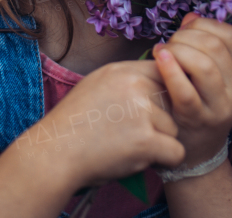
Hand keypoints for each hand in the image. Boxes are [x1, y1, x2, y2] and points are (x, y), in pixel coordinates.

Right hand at [8, 59, 185, 191]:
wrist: (54, 154)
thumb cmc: (72, 125)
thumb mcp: (95, 86)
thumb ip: (126, 81)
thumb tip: (157, 79)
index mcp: (121, 70)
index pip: (163, 72)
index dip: (161, 94)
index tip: (151, 110)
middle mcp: (133, 85)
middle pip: (172, 101)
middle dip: (160, 121)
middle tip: (135, 134)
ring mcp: (141, 112)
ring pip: (174, 128)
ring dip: (160, 142)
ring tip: (130, 148)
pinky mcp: (146, 141)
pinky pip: (176, 152)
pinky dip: (163, 162)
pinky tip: (142, 161)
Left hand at [151, 12, 231, 170]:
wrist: (193, 153)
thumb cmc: (193, 105)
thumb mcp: (205, 77)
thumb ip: (200, 46)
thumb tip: (191, 17)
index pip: (229, 35)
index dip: (203, 25)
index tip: (184, 31)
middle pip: (214, 46)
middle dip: (185, 37)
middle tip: (168, 46)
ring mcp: (217, 107)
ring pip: (204, 65)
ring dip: (177, 51)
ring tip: (161, 53)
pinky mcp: (196, 120)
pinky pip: (186, 91)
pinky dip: (171, 70)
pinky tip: (158, 59)